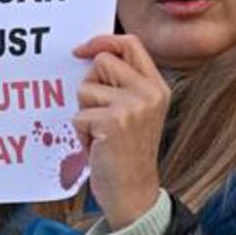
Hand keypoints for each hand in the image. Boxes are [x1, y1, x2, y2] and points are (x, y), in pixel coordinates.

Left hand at [73, 35, 169, 229]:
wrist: (134, 194)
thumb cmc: (126, 152)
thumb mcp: (135, 111)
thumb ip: (122, 83)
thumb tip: (90, 53)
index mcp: (156, 86)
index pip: (131, 44)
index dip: (103, 41)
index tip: (81, 50)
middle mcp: (150, 92)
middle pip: (102, 62)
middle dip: (90, 86)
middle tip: (99, 114)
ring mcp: (134, 106)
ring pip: (86, 88)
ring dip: (84, 113)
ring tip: (100, 134)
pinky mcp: (114, 122)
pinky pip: (79, 115)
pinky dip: (81, 133)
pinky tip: (97, 147)